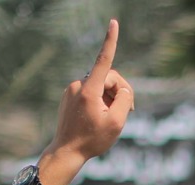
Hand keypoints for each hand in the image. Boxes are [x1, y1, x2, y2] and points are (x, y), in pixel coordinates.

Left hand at [46, 19, 133, 167]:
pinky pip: (91, 92)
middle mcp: (78, 85)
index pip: (103, 60)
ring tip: (109, 118)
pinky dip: (100, 101)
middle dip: (120, 91)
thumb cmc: (92, 140)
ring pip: (101, 86)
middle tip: (128, 111)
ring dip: (110, 98)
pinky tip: (98, 117)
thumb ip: (125, 99)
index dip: (110, 41)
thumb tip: (122, 88)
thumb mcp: (117, 122)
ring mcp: (72, 89)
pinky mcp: (69, 95)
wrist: (66, 152)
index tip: (113, 22)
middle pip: (109, 78)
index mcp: (89, 90)